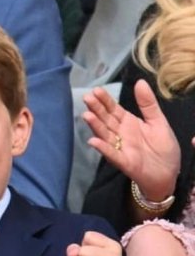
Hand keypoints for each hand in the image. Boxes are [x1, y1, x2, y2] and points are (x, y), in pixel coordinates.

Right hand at [83, 79, 179, 201]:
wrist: (169, 173)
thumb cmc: (163, 148)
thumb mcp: (158, 121)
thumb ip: (148, 104)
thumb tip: (139, 82)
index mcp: (128, 122)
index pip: (113, 109)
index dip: (105, 100)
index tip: (96, 90)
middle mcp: (120, 134)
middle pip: (106, 119)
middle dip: (96, 109)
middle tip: (87, 98)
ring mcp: (120, 147)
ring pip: (105, 135)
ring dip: (95, 126)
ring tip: (87, 116)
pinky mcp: (124, 162)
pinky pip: (112, 154)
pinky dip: (103, 148)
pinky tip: (93, 141)